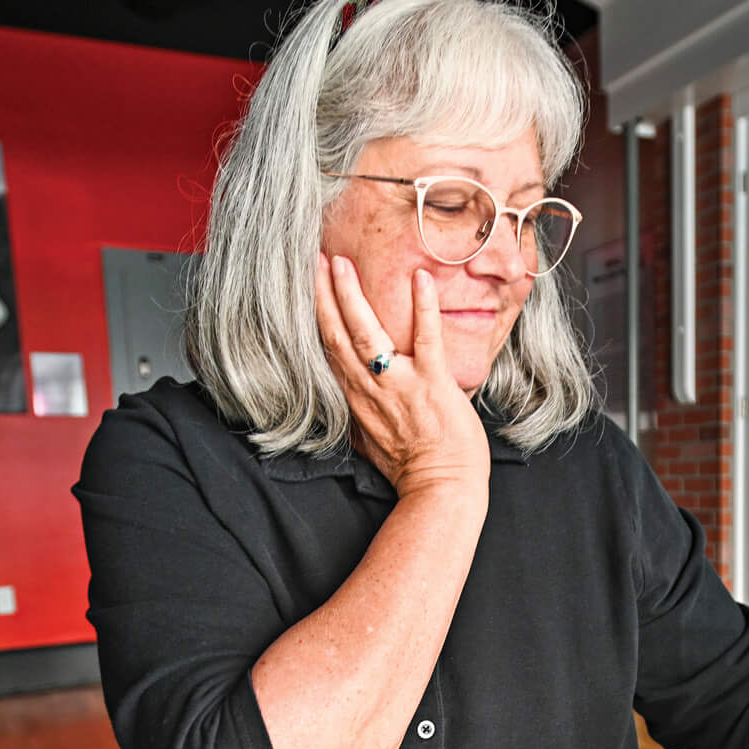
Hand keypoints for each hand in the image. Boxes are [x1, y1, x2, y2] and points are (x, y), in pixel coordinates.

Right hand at [314, 254, 487, 499]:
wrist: (441, 490)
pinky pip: (426, 339)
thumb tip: (344, 401)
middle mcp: (368, 388)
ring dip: (351, 297)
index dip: (314, 314)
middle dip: (322, 294)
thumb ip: (355, 414)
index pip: (326, 348)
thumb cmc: (410, 467)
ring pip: (366, 334)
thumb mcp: (368, 441)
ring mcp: (399, 385)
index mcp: (354, 397)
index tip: (306, 283)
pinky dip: (422, 308)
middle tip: (315, 258)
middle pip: (335, 334)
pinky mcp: (432, 383)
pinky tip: (421, 277)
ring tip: (341, 263)